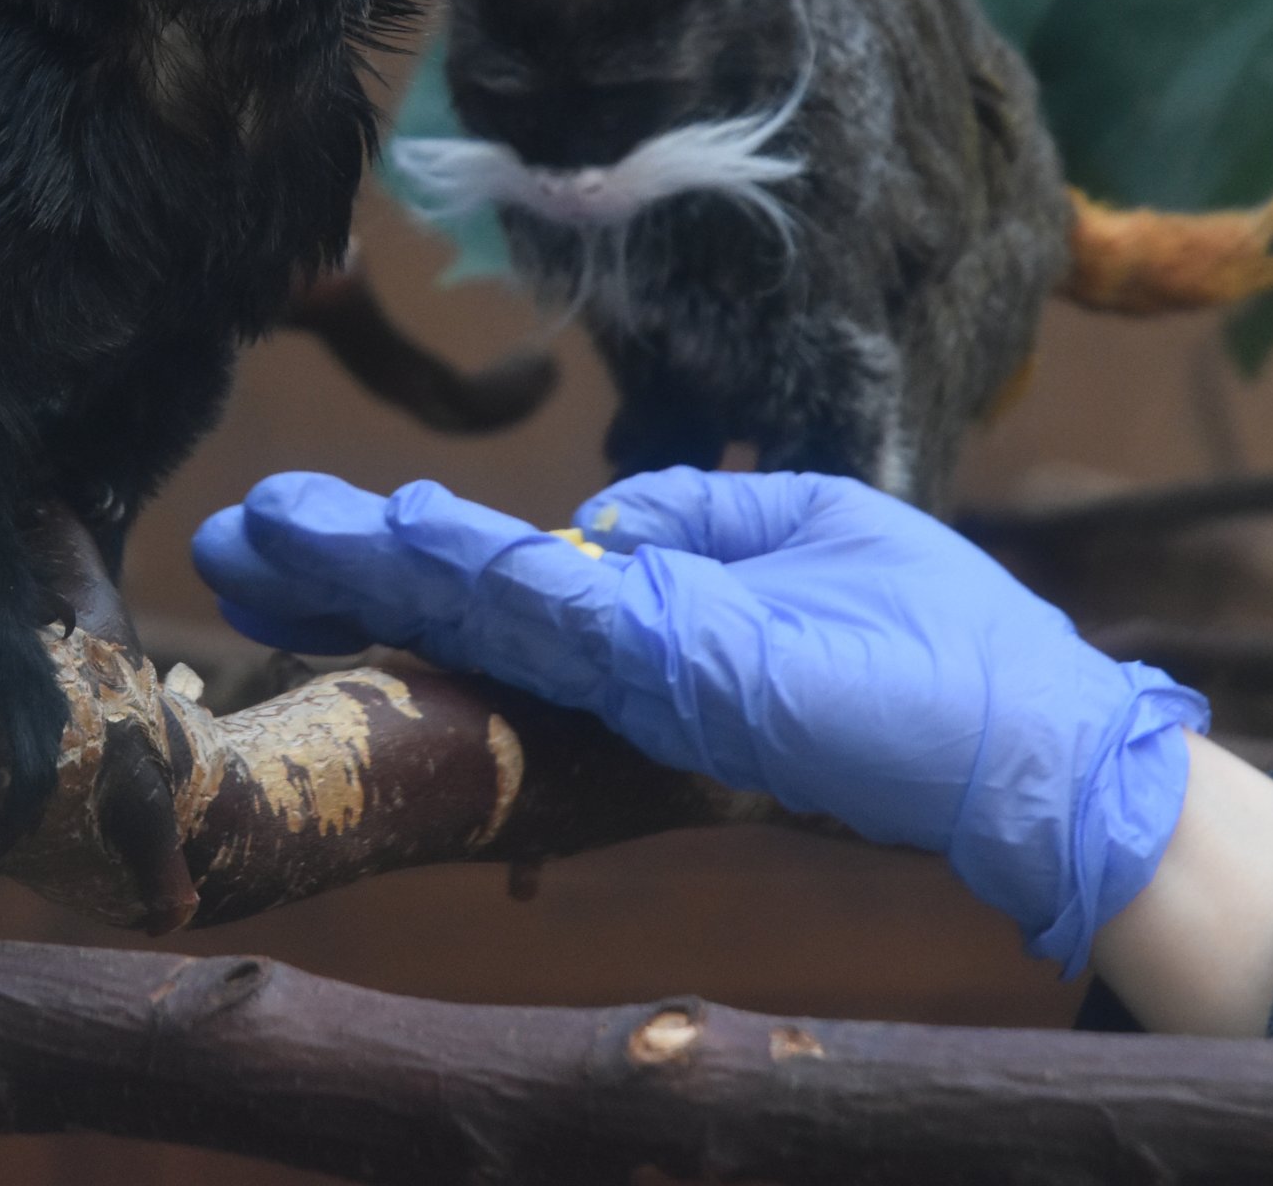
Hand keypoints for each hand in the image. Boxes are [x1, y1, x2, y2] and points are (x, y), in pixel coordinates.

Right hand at [193, 467, 1205, 971]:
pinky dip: (484, 573)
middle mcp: (635, 648)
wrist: (1050, 758)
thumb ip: (686, 523)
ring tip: (268, 535)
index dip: (382, 553)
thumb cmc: (939, 657)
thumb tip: (596, 514)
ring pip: (489, 601)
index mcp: (650, 612)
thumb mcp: (804, 535)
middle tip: (222, 537)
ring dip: (376, 565)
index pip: (489, 573)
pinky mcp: (703, 674)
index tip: (285, 527)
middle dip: (340, 565)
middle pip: (460, 593)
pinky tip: (406, 539)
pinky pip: (571, 608)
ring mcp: (661, 664)